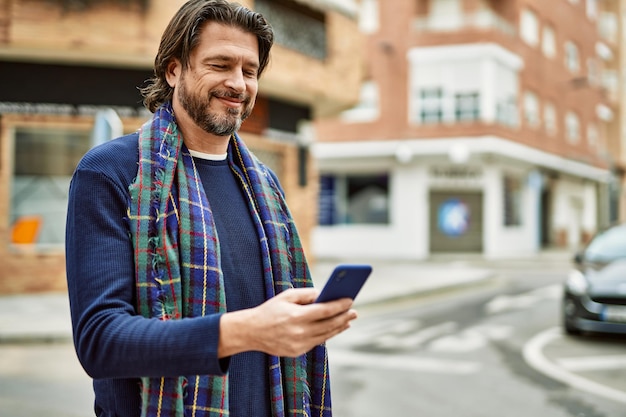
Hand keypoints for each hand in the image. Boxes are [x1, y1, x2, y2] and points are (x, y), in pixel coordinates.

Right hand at [219, 288, 356, 357]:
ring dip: (339, 327)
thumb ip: (306, 294)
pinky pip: (317, 342)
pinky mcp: (297, 352)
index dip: (339, 305)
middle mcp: (299, 332)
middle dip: (344, 317)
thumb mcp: (286, 296)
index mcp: (296, 316)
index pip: (324, 310)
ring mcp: (299, 344)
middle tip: (355, 311)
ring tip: (348, 320)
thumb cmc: (270, 310)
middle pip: (329, 325)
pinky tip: (334, 328)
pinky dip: (327, 334)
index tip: (350, 300)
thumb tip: (324, 294)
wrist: (251, 332)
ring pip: (325, 336)